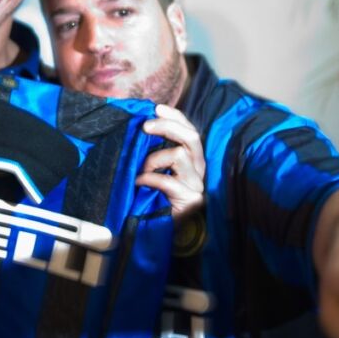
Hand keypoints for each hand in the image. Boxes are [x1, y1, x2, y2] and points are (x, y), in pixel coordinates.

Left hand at [138, 104, 204, 221]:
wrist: (158, 229)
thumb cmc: (154, 196)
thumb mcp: (155, 168)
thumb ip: (154, 149)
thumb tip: (141, 125)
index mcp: (192, 158)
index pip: (190, 129)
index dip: (175, 116)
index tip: (156, 108)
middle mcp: (199, 169)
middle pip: (192, 137)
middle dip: (167, 126)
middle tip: (145, 127)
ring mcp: (197, 185)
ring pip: (179, 155)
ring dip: (153, 159)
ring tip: (140, 170)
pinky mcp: (191, 200)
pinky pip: (167, 180)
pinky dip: (149, 179)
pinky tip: (139, 184)